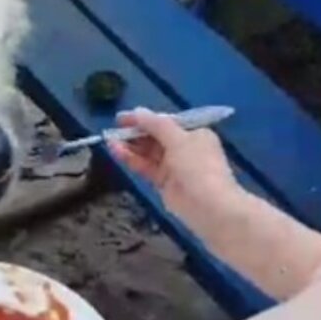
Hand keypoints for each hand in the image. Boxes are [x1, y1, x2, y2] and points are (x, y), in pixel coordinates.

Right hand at [108, 108, 245, 224]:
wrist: (211, 208)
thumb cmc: (198, 168)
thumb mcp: (179, 140)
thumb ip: (156, 125)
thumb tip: (138, 111)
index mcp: (195, 133)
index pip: (166, 123)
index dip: (145, 119)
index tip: (122, 117)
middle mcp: (186, 148)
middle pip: (156, 137)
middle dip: (136, 132)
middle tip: (113, 128)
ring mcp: (175, 167)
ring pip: (149, 152)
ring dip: (131, 146)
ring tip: (109, 139)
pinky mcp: (165, 184)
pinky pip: (146, 167)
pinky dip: (132, 160)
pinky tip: (116, 152)